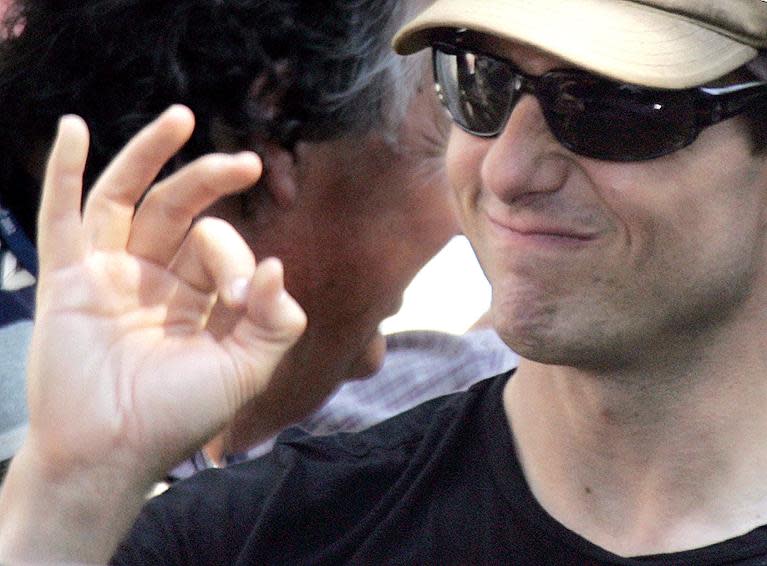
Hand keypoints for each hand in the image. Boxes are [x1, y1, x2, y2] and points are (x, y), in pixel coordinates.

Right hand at [26, 105, 305, 484]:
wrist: (112, 456)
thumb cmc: (177, 418)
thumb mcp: (246, 369)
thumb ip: (276, 321)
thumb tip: (276, 265)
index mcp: (195, 296)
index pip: (219, 246)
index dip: (238, 258)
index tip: (244, 294)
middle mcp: (152, 278)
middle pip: (178, 209)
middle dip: (211, 182)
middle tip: (248, 161)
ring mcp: (108, 274)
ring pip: (126, 199)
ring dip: (149, 154)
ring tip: (181, 117)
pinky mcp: (67, 280)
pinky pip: (63, 217)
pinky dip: (62, 172)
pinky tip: (73, 129)